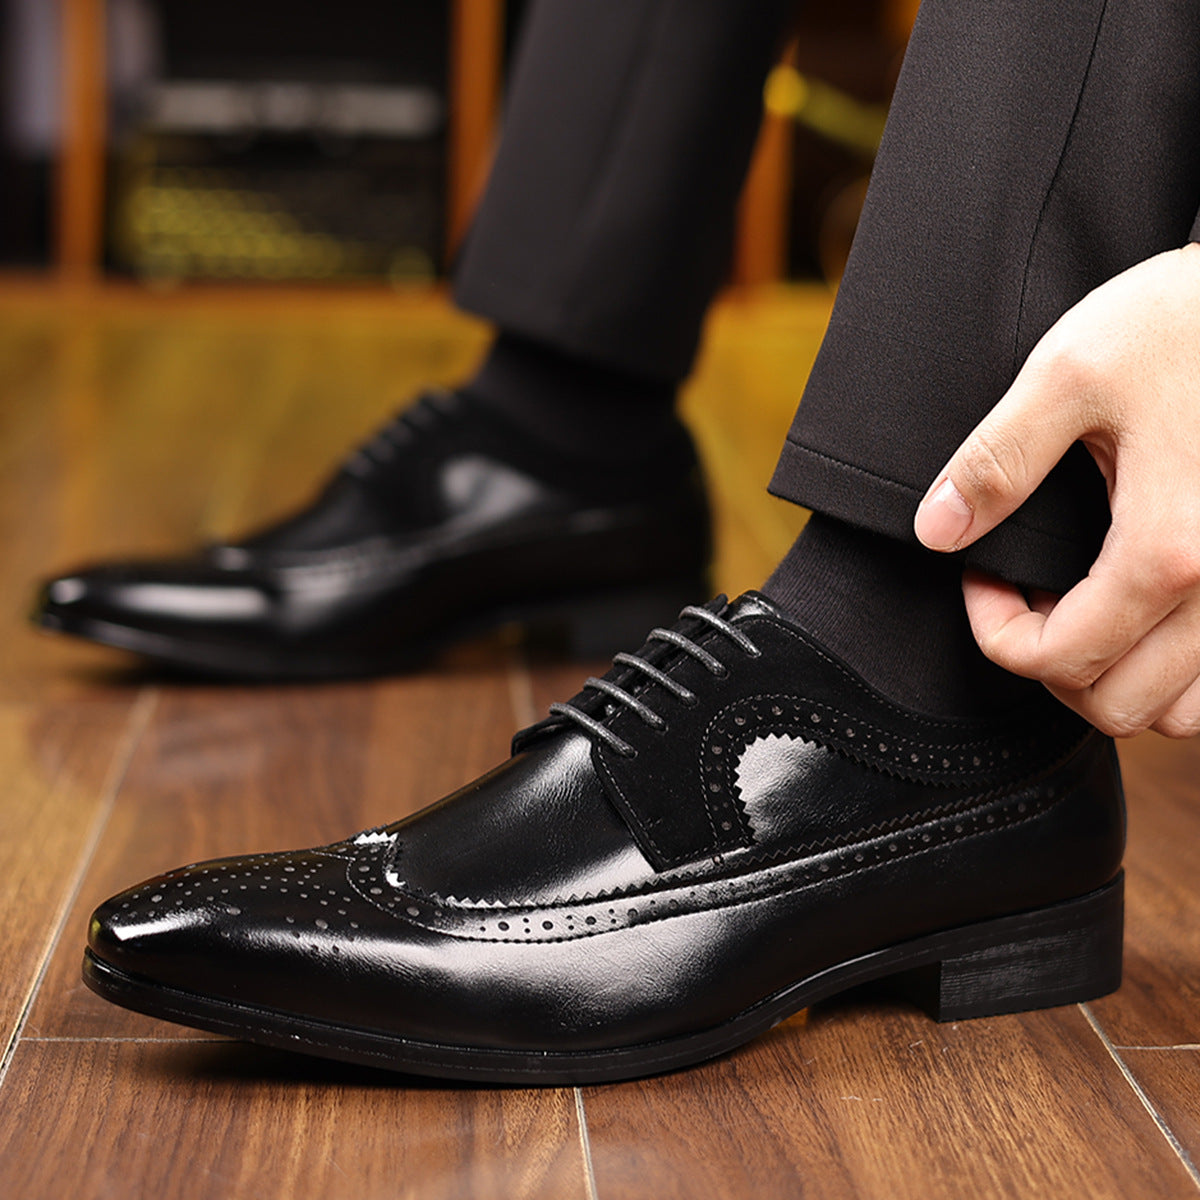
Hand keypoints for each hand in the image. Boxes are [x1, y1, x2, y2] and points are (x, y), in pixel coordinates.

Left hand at [914, 243, 1199, 737]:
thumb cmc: (1182, 319)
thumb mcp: (1070, 373)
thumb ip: (997, 461)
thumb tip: (937, 531)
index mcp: (1170, 549)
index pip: (1059, 658)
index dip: (995, 633)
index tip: (979, 577)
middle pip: (1118, 704)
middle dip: (1048, 665)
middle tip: (1021, 597)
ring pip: (1183, 711)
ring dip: (1114, 680)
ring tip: (1076, 610)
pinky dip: (1172, 673)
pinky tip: (1135, 614)